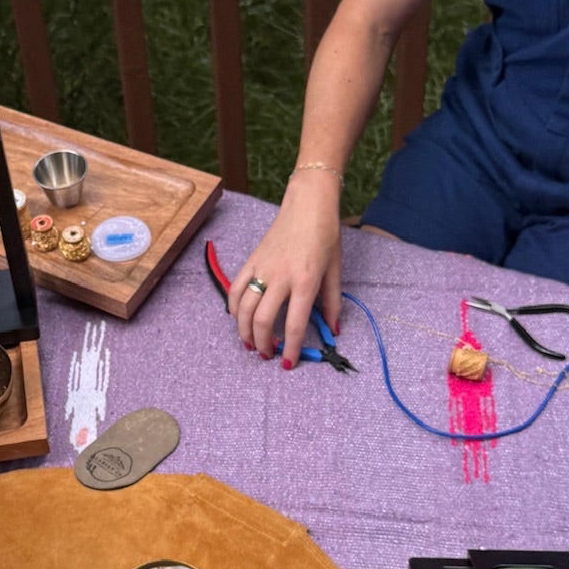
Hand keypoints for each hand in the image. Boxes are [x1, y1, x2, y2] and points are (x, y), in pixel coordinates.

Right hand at [226, 172, 343, 367]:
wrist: (308, 205)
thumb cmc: (325, 236)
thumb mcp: (335, 270)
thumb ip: (332, 302)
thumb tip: (333, 330)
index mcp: (305, 281)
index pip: (294, 324)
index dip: (289, 349)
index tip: (287, 364)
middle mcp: (281, 277)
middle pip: (262, 320)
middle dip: (261, 343)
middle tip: (266, 355)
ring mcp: (262, 268)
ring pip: (243, 308)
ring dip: (244, 331)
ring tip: (249, 344)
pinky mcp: (251, 260)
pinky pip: (235, 289)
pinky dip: (233, 308)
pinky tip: (238, 319)